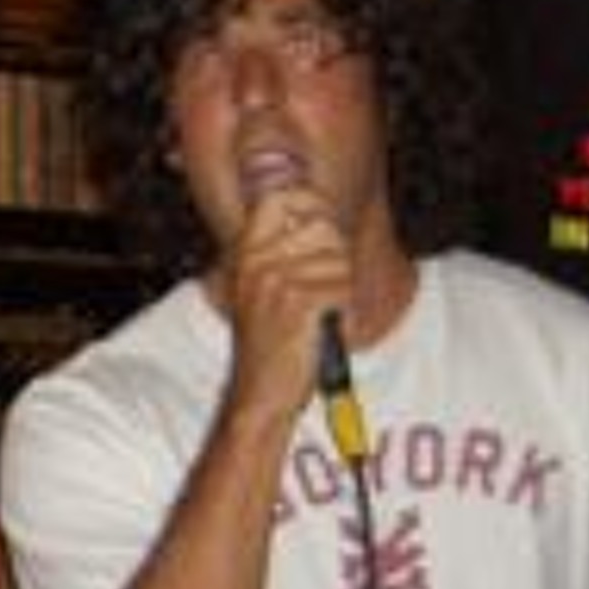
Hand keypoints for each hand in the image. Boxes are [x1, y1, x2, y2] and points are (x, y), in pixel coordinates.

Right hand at [223, 183, 352, 427]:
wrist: (260, 392)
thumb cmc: (271, 342)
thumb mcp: (263, 289)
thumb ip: (283, 249)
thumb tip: (321, 210)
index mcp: (246, 251)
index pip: (283, 197)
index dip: (310, 204)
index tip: (318, 228)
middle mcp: (257, 260)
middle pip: (324, 228)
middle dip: (335, 258)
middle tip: (318, 291)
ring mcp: (275, 280)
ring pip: (339, 261)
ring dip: (339, 289)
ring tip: (316, 313)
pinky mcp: (297, 303)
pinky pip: (342, 288)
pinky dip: (341, 309)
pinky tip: (321, 326)